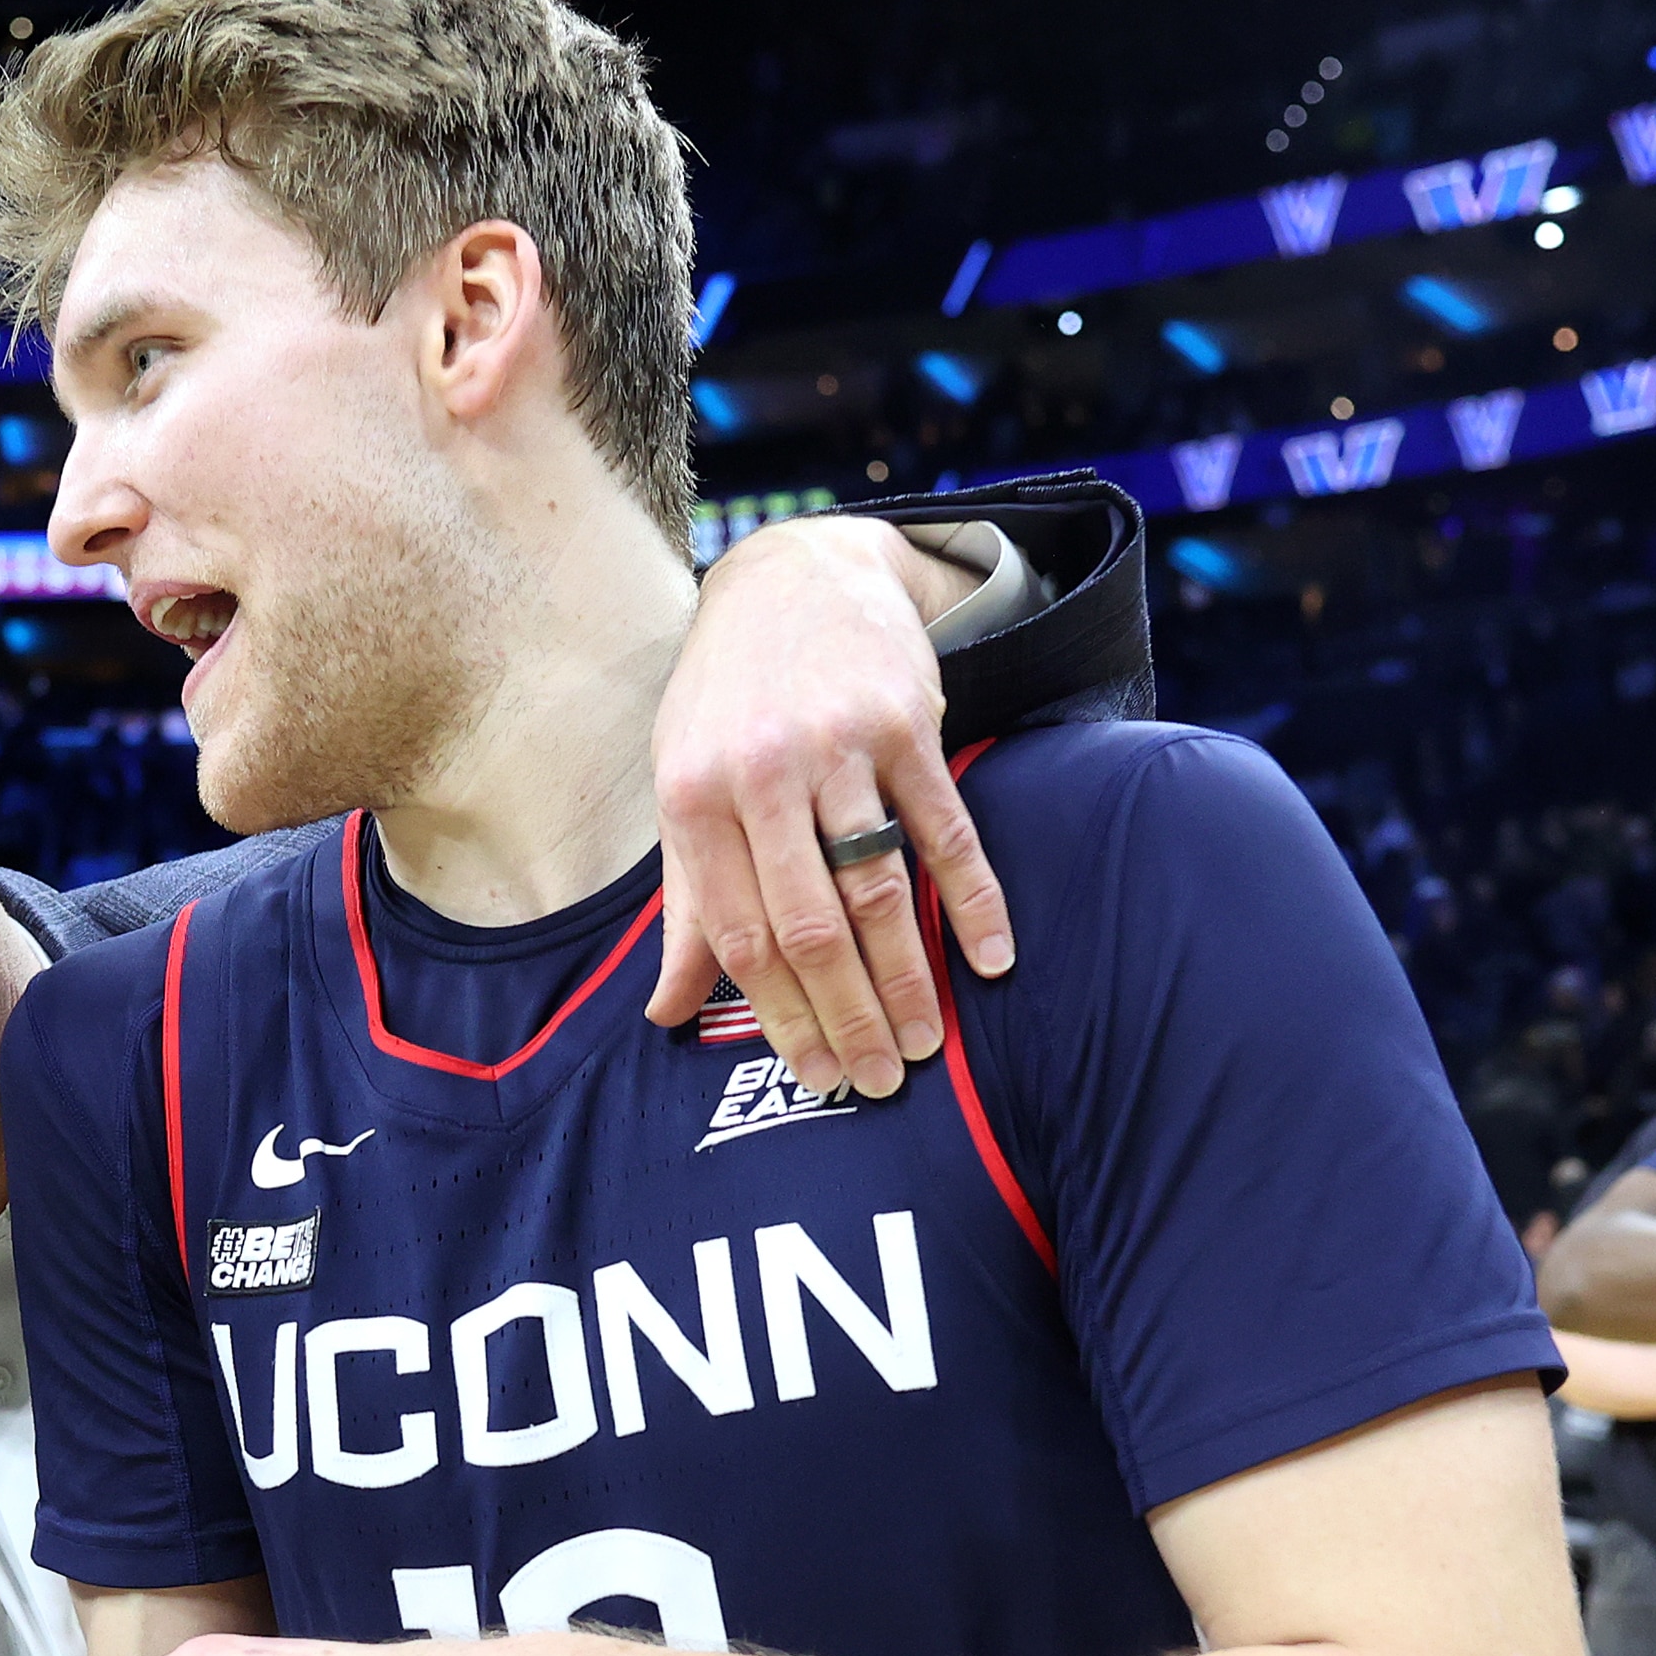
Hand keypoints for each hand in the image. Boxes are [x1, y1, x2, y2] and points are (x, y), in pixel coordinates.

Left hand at [644, 516, 1012, 1103]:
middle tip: (883, 1080)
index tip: (819, 1076)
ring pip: (878, 887)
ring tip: (928, 1042)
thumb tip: (664, 1014)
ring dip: (909, 977)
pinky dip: (973, 900)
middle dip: (850, 1016)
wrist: (795, 574)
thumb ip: (685, 904)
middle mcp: (762, 774)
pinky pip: (945, 829)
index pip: (743, 937)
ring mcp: (838, 747)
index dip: (784, 1018)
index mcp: (695, 800)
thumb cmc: (728, 702)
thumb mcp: (684, 789)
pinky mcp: (907, 723)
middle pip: (813, 925)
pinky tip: (990, 960)